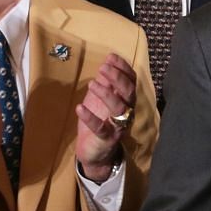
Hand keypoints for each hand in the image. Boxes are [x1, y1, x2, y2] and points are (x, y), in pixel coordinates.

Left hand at [74, 52, 135, 180]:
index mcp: (126, 100)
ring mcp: (118, 126)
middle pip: (129, 93)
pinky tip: (79, 108)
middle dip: (118, 78)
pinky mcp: (106, 139)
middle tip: (104, 67)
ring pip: (119, 108)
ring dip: (107, 94)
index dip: (123, 68)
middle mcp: (126, 112)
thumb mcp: (101, 99)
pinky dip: (90, 118)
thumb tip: (106, 64)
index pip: (131, 81)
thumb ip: (106, 84)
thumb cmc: (99, 122)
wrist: (96, 152)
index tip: (111, 57)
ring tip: (93, 83)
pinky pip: (101, 128)